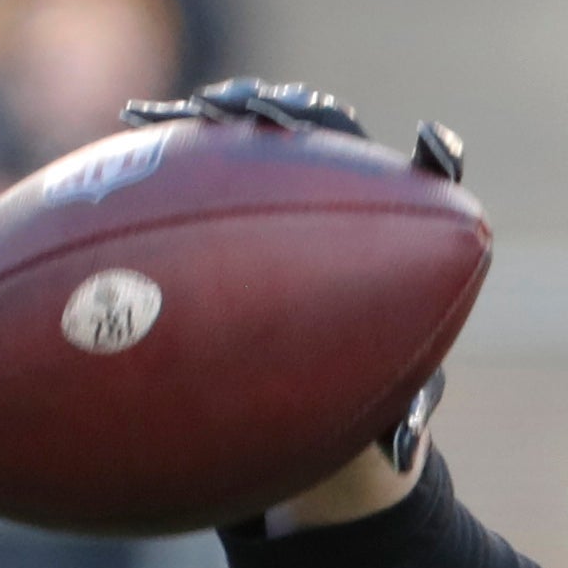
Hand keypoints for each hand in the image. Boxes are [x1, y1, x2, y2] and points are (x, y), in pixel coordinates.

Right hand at [134, 80, 461, 531]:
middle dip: (294, 115)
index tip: (434, 145)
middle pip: (329, 135)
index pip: (426, 182)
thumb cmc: (365, 395)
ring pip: (261, 132)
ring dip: (227, 111)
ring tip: (191, 113)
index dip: (437, 159)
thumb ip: (393, 425)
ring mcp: (288, 183)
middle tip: (260, 116)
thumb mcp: (381, 414)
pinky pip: (203, 155)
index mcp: (399, 238)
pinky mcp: (236, 185)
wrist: (319, 378)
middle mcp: (345, 196)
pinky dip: (171, 141)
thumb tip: (401, 456)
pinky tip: (131, 122)